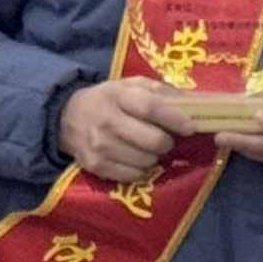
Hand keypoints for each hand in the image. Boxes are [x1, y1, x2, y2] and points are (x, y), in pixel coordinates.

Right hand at [58, 78, 185, 183]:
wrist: (68, 117)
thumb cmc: (109, 99)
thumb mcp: (131, 86)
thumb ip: (161, 91)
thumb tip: (195, 103)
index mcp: (118, 96)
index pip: (151, 108)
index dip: (174, 119)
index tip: (190, 127)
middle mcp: (107, 122)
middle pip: (152, 140)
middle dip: (166, 141)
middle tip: (164, 139)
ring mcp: (100, 147)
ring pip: (146, 161)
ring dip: (153, 156)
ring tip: (146, 147)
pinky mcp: (95, 166)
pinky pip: (132, 175)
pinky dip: (140, 169)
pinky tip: (134, 158)